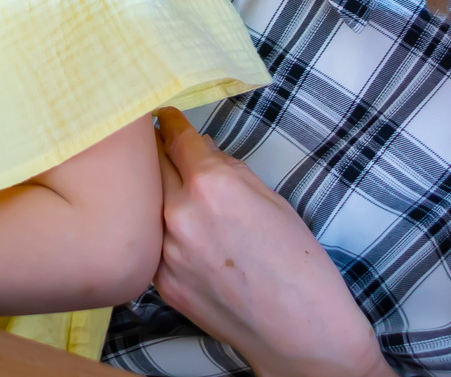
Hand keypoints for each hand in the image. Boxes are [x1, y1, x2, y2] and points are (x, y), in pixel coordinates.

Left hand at [154, 108, 389, 376]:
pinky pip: (153, 245)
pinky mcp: (161, 282)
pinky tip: (188, 244)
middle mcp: (179, 213)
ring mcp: (165, 251)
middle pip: (151, 166)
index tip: (164, 116)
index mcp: (212, 184)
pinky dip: (163, 237)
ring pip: (147, 206)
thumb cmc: (299, 264)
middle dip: (160, 157)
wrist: (302, 334)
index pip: (174, 137)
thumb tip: (198, 147)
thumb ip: (227, 168)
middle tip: (165, 153)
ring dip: (157, 198)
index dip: (170, 123)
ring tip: (180, 203)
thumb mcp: (271, 199)